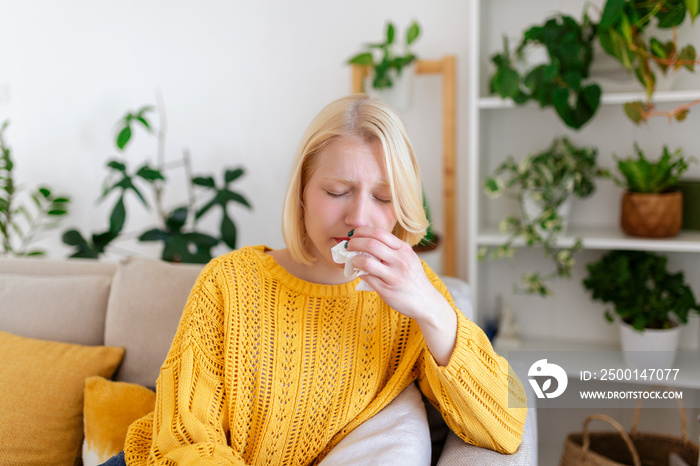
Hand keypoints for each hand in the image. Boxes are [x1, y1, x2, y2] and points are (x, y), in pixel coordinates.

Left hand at [347, 227, 457, 364]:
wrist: (426, 302)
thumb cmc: (413, 278)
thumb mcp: (408, 258)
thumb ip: (391, 249)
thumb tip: (366, 242)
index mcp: (404, 249)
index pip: (379, 233)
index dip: (362, 231)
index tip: (354, 234)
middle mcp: (400, 261)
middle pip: (370, 244)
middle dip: (354, 243)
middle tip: (348, 246)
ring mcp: (393, 276)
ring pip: (366, 262)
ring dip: (353, 259)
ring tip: (351, 260)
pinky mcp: (386, 290)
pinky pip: (366, 278)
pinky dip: (358, 273)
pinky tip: (357, 272)